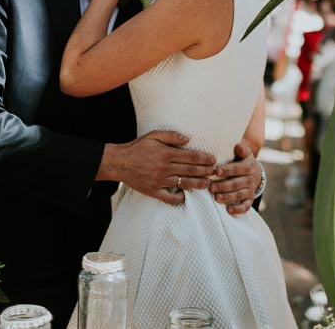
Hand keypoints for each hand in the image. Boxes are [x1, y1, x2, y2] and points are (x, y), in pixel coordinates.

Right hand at [100, 130, 216, 206]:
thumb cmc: (137, 147)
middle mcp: (164, 168)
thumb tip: (188, 139)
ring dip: (198, 184)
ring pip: (183, 184)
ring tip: (207, 184)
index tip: (213, 160)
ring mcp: (159, 181)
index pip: (191, 156)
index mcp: (166, 154)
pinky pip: (169, 198)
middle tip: (215, 172)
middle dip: (205, 171)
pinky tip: (186, 196)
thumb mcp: (153, 135)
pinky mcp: (153, 191)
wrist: (119, 162)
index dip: (204, 159)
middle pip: (190, 171)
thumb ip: (171, 136)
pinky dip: (179, 198)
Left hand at [210, 144, 260, 215]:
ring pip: (239, 195)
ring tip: (216, 198)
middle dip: (223, 186)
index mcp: (247, 167)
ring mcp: (250, 190)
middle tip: (210, 187)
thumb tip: (237, 146)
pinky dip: (238, 209)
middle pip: (236, 183)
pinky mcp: (250, 200)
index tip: (216, 172)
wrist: (257, 174)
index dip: (227, 170)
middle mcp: (249, 179)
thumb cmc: (244, 162)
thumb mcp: (246, 153)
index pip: (236, 169)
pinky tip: (229, 211)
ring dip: (227, 197)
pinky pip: (245, 206)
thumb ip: (242, 149)